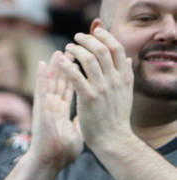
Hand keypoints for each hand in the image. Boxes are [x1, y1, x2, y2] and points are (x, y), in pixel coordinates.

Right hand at [28, 52, 83, 170]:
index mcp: (61, 112)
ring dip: (55, 66)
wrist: (51, 162)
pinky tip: (43, 64)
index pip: (71, 88)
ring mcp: (46, 107)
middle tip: (72, 49)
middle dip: (67, 65)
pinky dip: (42, 76)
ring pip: (52, 82)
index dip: (76, 74)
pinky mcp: (40, 109)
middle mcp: (53, 106)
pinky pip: (42, 89)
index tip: (82, 61)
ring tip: (59, 51)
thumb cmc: (62, 153)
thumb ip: (79, 123)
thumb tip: (85, 118)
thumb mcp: (76, 134)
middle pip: (62, 81)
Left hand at [58, 27, 133, 154]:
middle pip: (103, 50)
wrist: (113, 139)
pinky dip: (68, 66)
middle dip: (89, 40)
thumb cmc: (116, 118)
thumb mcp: (125, 93)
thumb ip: (126, 75)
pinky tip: (61, 62)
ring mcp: (102, 88)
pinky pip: (77, 77)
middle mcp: (115, 79)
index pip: (117, 49)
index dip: (105, 37)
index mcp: (124, 77)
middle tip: (77, 37)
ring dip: (77, 50)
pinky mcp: (89, 97)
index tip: (96, 32)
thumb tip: (127, 59)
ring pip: (90, 60)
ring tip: (67, 48)